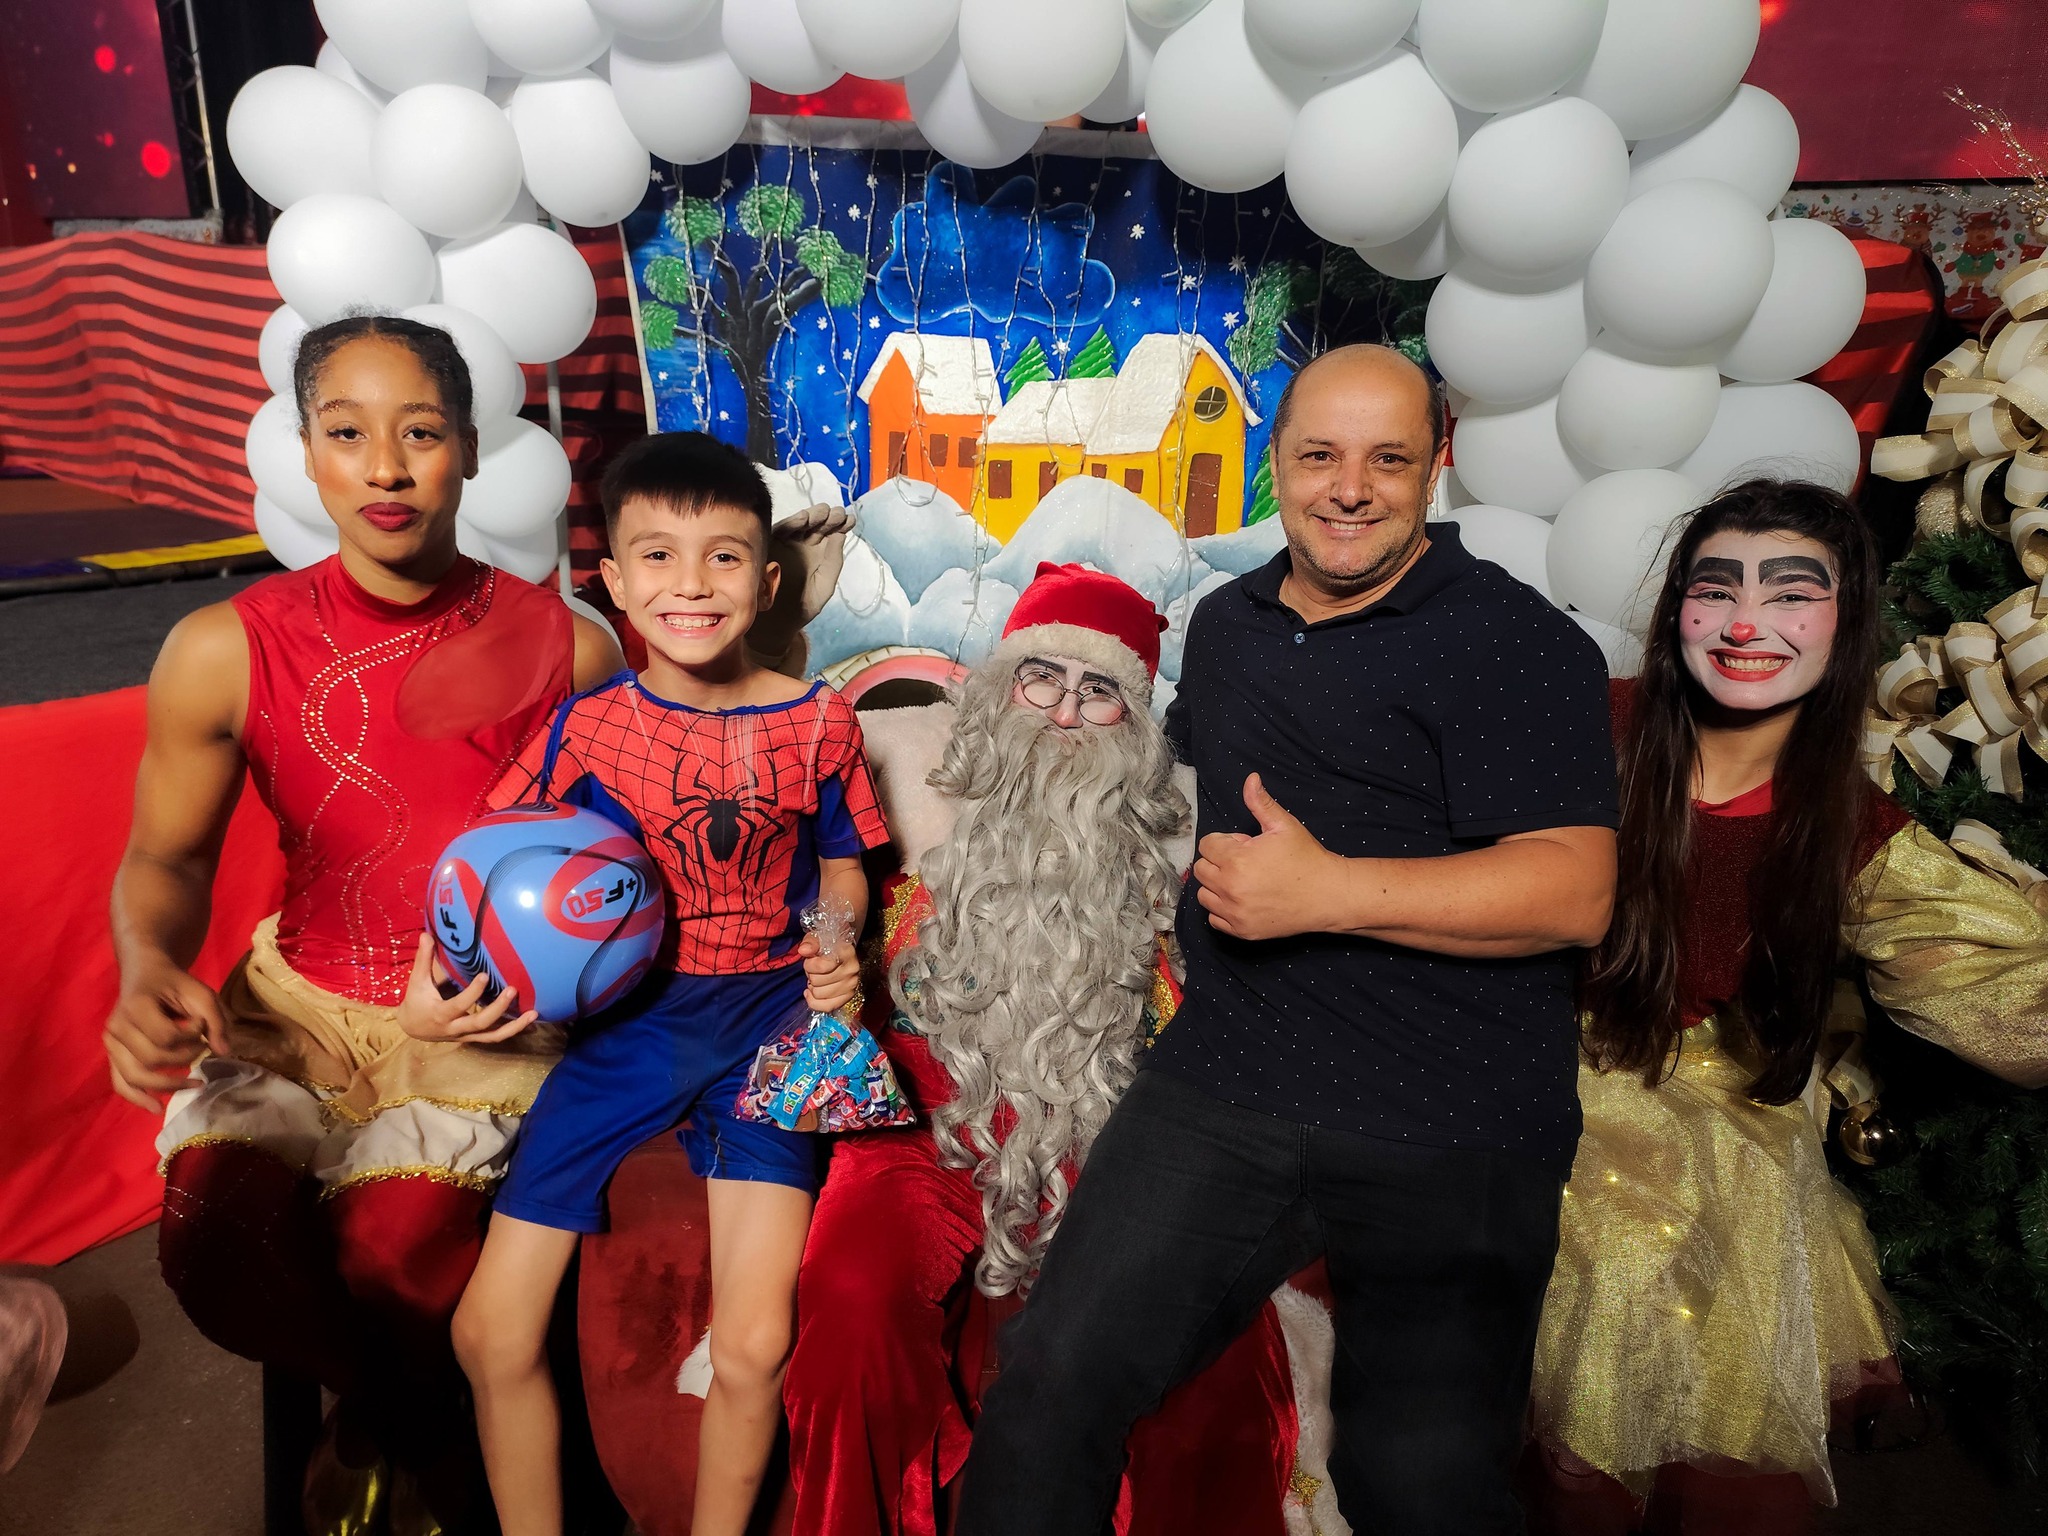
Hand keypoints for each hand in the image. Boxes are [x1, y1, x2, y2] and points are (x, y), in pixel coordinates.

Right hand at [104, 957, 227, 1109]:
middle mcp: (117, 1027)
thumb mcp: (201, 992)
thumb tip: (223, 1052)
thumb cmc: (174, 984)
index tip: (201, 1024)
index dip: (191, 1036)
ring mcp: (111, 1043)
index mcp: (136, 1006)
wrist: (145, 975)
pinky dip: (137, 1098)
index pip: (165, 1036)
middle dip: (184, 1059)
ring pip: (134, 1077)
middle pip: (151, 1059)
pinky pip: (120, 1083)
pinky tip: (157, 1108)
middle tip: (202, 1047)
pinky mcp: (112, 1055)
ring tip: (196, 1086)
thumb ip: (215, 1020)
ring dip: (167, 1085)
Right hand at [394, 934, 537, 1043]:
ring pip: (493, 1036)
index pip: (458, 1005)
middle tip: (513, 990)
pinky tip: (531, 1021)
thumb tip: (426, 934)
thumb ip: (423, 959)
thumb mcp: (417, 981)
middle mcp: (455, 1028)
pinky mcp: (475, 1037)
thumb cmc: (416, 1000)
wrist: (413, 1028)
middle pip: (480, 1023)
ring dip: (514, 1026)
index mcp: (440, 1014)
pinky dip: (513, 1030)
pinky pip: (495, 1037)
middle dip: (498, 1008)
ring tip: (533, 1013)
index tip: (485, 975)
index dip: (472, 993)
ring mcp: (467, 1035)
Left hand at [799, 933, 861, 1015]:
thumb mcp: (817, 938)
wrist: (841, 952)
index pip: (822, 966)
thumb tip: (804, 950)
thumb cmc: (828, 946)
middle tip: (815, 969)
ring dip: (813, 987)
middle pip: (818, 981)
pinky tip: (811, 993)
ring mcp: (852, 985)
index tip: (811, 960)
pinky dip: (815, 1002)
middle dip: (811, 975)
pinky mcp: (849, 996)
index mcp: (847, 952)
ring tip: (818, 977)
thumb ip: (810, 942)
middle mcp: (852, 970)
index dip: (810, 965)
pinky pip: (827, 1007)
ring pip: (819, 994)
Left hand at [1192, 774, 1339, 941]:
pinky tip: (1244, 900)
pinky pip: (1214, 919)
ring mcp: (1235, 913)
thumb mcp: (1284, 825)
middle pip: (1201, 869)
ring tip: (1243, 880)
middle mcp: (1230, 888)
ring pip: (1205, 895)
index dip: (1226, 841)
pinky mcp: (1242, 931)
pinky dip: (1223, 909)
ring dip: (1217, 885)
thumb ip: (1261, 802)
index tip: (1246, 845)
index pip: (1207, 845)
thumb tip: (1250, 779)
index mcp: (1236, 860)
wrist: (1328, 895)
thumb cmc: (1307, 859)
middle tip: (1246, 862)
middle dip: (1218, 861)